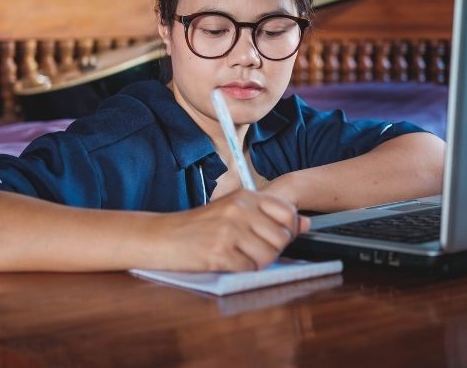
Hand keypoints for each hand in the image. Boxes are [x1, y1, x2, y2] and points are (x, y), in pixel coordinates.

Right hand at [150, 189, 309, 271]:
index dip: (287, 230)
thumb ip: (269, 215)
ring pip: (268, 256)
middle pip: (280, 238)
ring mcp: (229, 231)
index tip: (273, 235)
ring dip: (256, 263)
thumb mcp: (233, 212)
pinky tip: (226, 263)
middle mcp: (239, 210)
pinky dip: (241, 271)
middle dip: (272, 250)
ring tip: (237, 256)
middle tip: (250, 250)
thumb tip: (306, 222)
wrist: (160, 236)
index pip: (287, 212)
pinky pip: (248, 270)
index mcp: (245, 196)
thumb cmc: (197, 226)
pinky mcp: (219, 253)